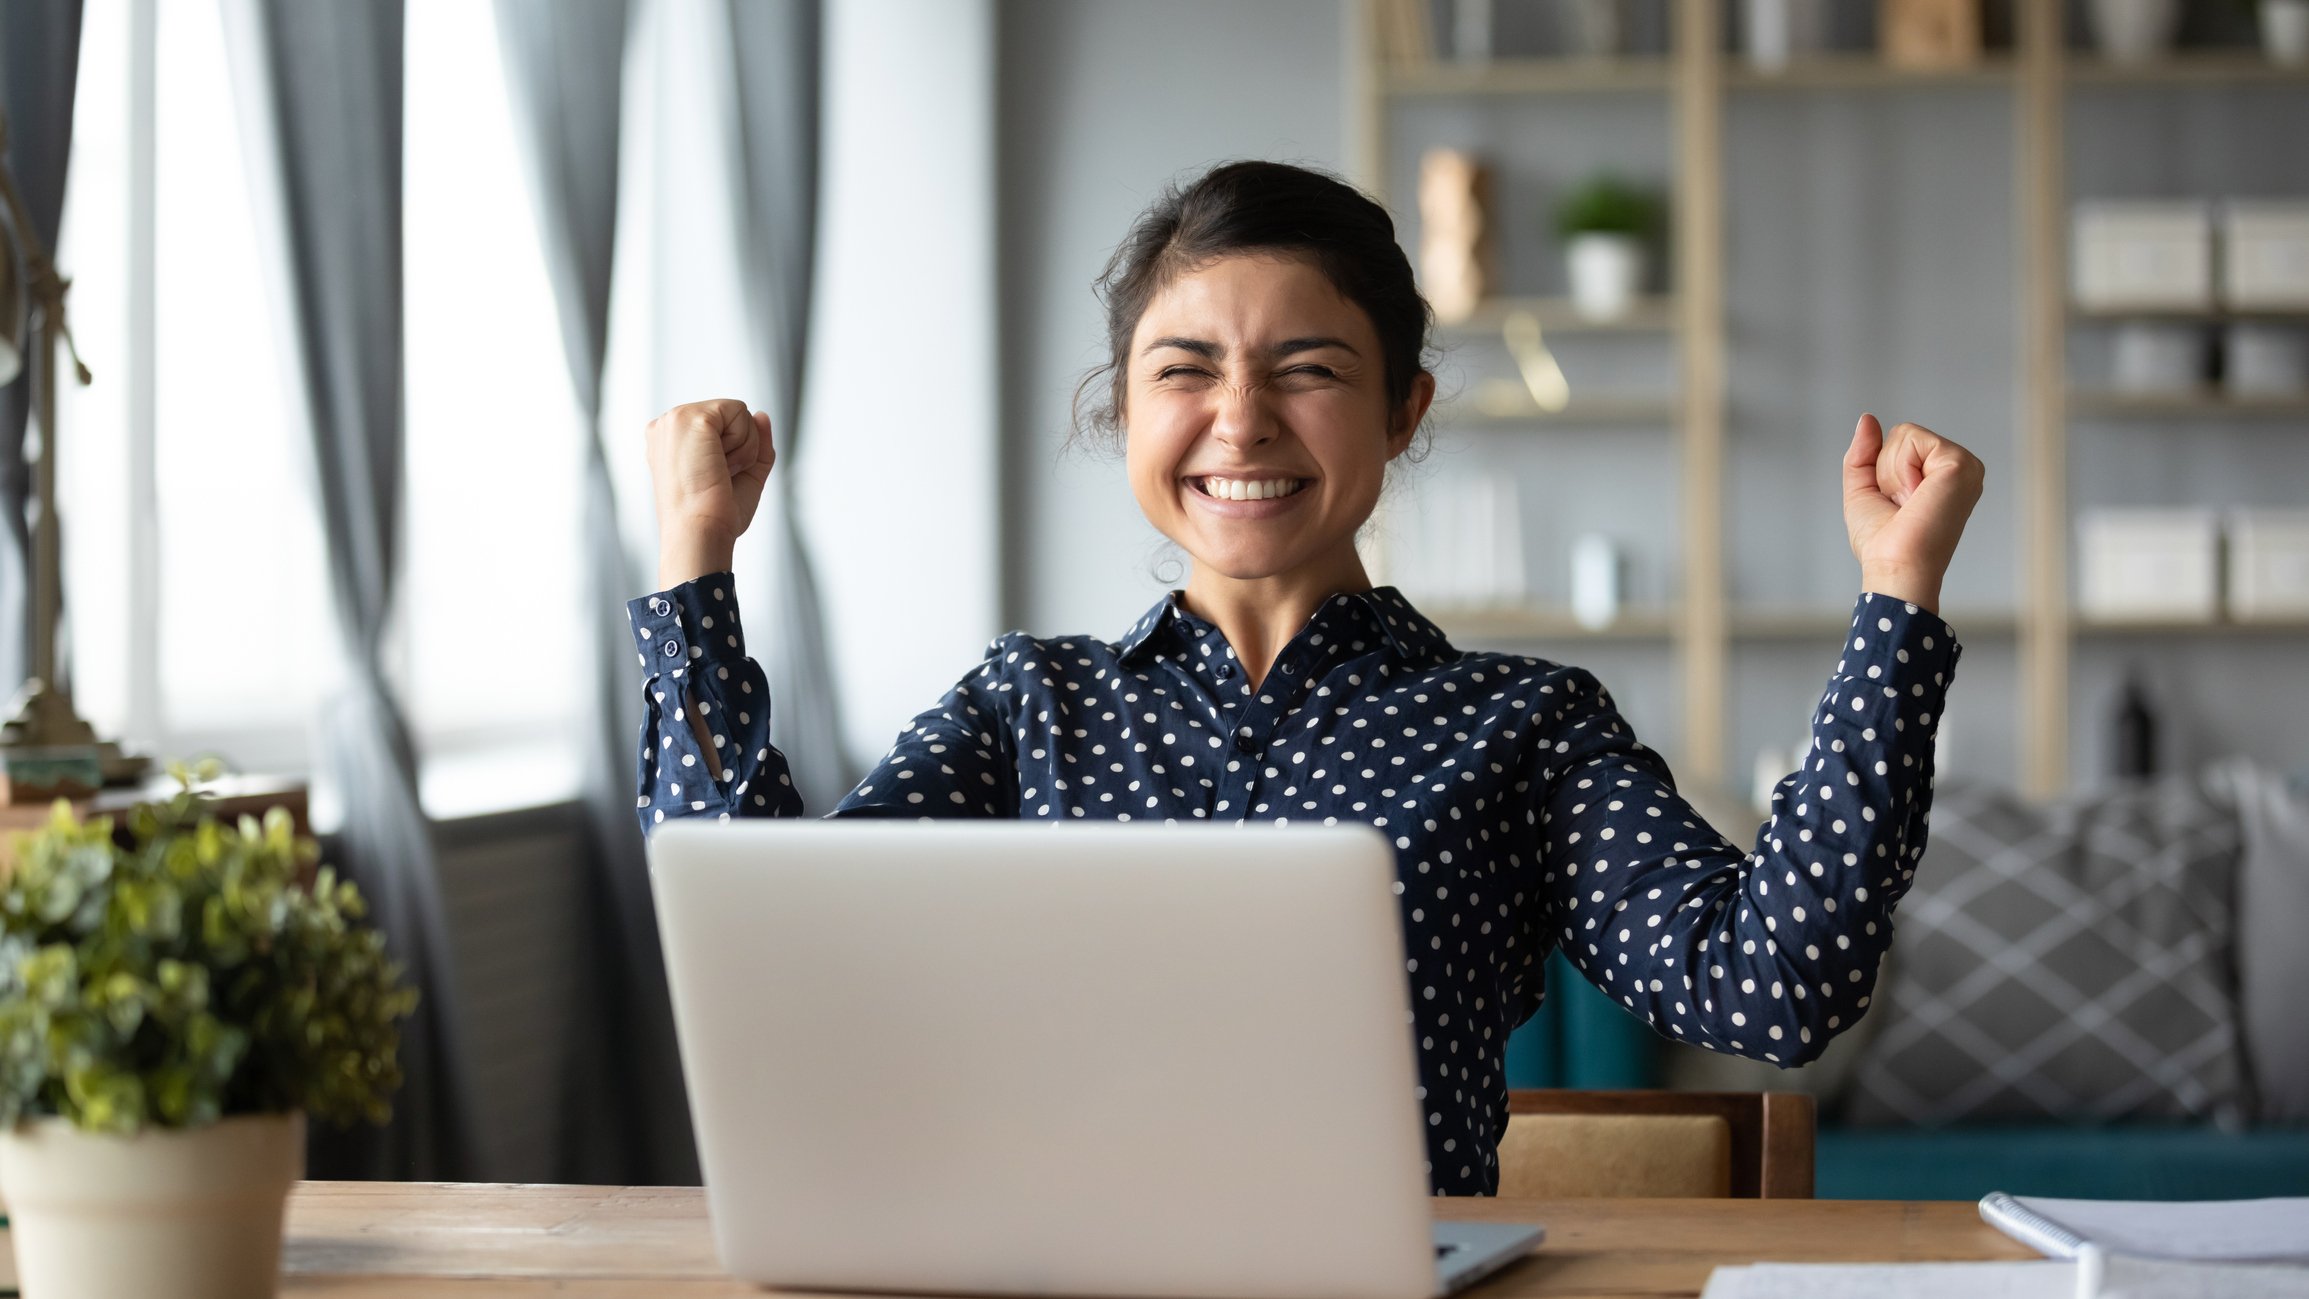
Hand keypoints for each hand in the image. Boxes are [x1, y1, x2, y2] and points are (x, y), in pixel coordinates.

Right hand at [646, 399, 773, 587]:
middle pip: (732, 417)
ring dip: (742, 448)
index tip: (714, 480)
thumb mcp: (744, 474)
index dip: (733, 454)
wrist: (701, 532)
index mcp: (672, 440)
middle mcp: (669, 426)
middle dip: (740, 448)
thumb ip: (755, 442)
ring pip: (738, 414)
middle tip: (717, 477)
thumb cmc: (715, 515)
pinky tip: (721, 464)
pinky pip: (740, 412)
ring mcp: (676, 419)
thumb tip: (762, 415)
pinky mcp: (690, 417)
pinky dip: (744, 444)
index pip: (722, 427)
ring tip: (717, 472)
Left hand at [1841, 413, 1984, 613]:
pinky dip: (1900, 469)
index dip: (1882, 473)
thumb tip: (1868, 418)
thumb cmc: (1883, 541)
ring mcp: (1964, 464)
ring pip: (1905, 435)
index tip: (1897, 506)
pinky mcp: (1960, 463)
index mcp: (1943, 474)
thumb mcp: (1863, 490)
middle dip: (1885, 470)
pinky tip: (1916, 496)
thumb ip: (1864, 453)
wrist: (1895, 566)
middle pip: (1901, 435)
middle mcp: (1959, 467)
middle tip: (1903, 505)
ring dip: (1892, 472)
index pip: (1899, 442)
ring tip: (1910, 502)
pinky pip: (1911, 439)